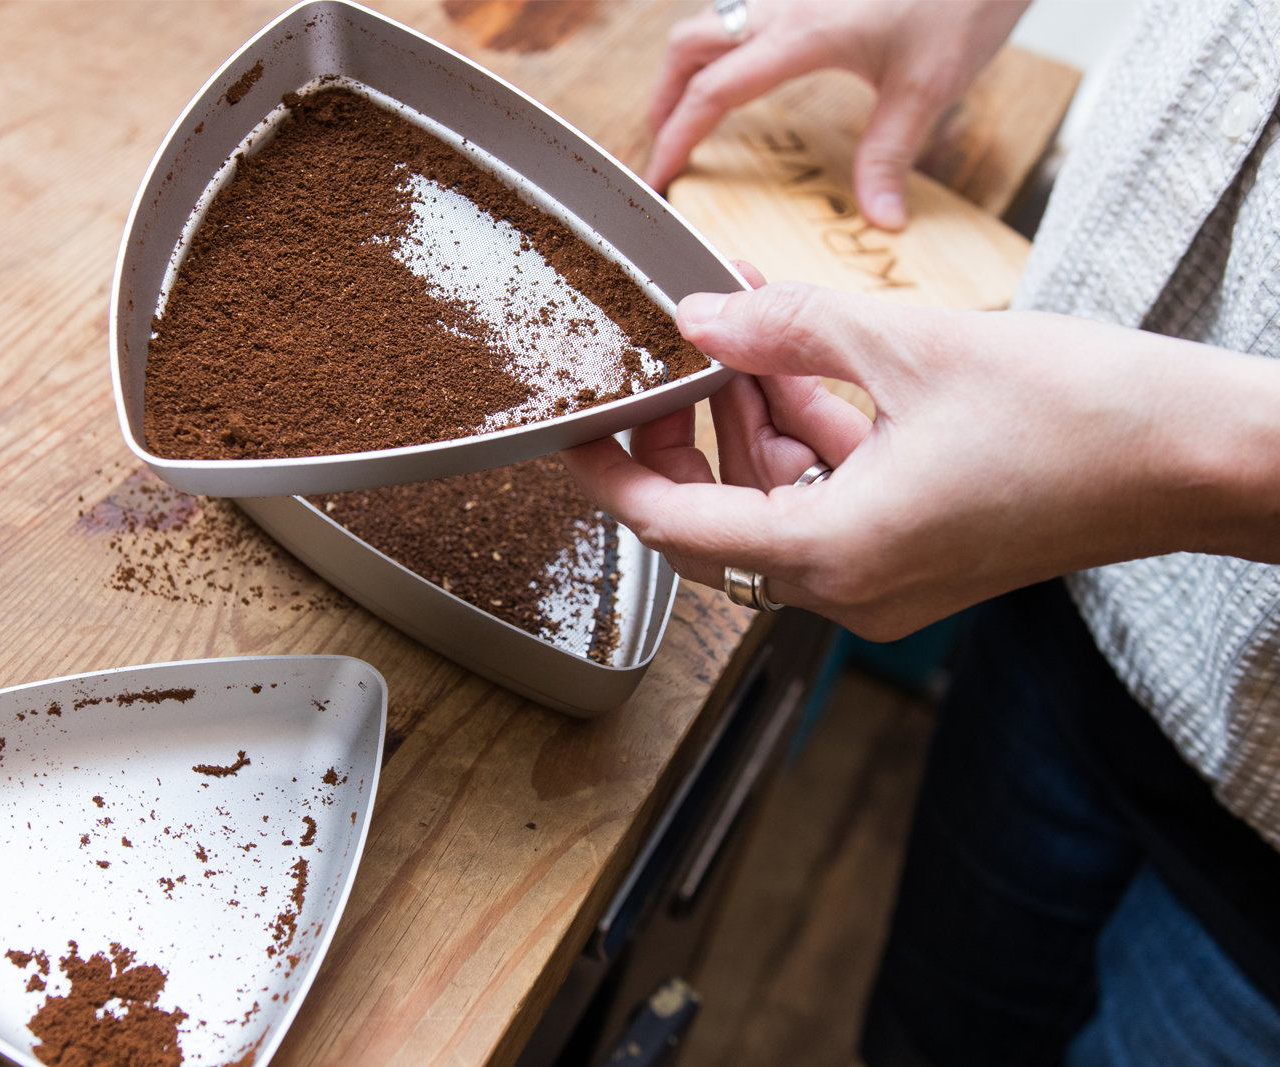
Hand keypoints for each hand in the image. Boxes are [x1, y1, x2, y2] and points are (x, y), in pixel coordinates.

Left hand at [563, 283, 1279, 639]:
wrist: (1194, 456)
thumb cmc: (1076, 413)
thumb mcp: (906, 346)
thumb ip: (785, 330)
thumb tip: (699, 318)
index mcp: (836, 555)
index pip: (675, 528)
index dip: (613, 475)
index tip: (577, 433)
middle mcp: (851, 591)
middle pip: (716, 525)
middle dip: (684, 443)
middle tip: (665, 368)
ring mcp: (885, 587)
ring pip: (772, 513)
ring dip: (749, 437)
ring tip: (742, 348)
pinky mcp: (917, 564)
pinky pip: (828, 513)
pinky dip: (807, 451)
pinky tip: (803, 377)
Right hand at [646, 0, 1028, 227]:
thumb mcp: (929, 86)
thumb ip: (892, 156)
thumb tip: (880, 218)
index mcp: (803, 36)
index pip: (713, 91)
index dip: (676, 136)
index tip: (661, 174)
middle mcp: (788, 6)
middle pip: (690, 45)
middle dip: (665, 96)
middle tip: (664, 142)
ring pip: (713, 21)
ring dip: (690, 67)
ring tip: (692, 110)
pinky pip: (749, 14)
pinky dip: (728, 46)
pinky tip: (749, 72)